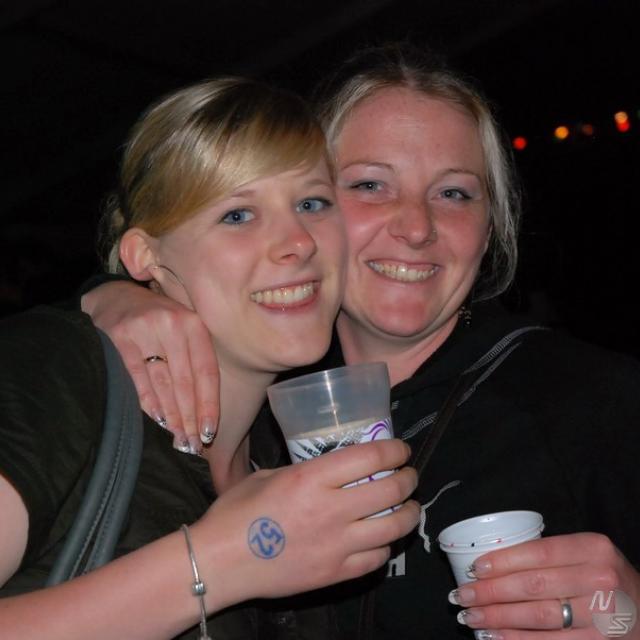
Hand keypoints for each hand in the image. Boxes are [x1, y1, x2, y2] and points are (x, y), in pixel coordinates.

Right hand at [82, 281, 216, 452]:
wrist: (115, 297)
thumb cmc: (158, 322)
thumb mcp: (183, 330)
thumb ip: (195, 361)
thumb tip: (205, 412)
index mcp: (194, 324)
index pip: (207, 371)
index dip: (209, 404)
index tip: (210, 431)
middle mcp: (172, 324)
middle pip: (185, 381)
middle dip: (190, 417)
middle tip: (193, 443)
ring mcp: (144, 330)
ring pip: (163, 383)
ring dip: (172, 416)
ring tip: (178, 438)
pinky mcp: (119, 338)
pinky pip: (137, 378)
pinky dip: (148, 402)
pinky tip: (157, 419)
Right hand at [194, 439, 419, 605]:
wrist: (219, 564)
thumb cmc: (235, 513)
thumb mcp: (267, 476)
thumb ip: (302, 472)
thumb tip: (326, 469)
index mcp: (311, 479)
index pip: (370, 458)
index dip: (394, 450)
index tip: (401, 449)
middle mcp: (330, 510)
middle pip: (391, 491)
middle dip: (408, 479)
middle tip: (408, 475)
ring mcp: (336, 545)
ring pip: (393, 527)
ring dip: (409, 513)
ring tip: (409, 506)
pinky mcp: (334, 574)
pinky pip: (376, 559)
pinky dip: (386, 545)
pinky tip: (383, 538)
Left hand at [449, 533, 639, 638]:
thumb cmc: (606, 580)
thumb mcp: (586, 556)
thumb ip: (551, 555)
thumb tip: (492, 563)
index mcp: (594, 548)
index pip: (538, 553)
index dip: (502, 561)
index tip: (475, 569)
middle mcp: (601, 580)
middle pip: (533, 586)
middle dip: (490, 592)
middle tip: (461, 595)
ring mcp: (604, 617)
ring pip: (538, 617)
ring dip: (497, 618)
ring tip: (470, 617)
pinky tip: (494, 637)